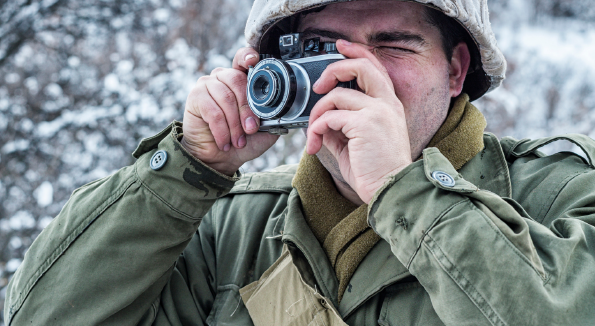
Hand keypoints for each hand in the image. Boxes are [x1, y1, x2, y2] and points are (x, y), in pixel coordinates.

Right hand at [182, 47, 278, 175]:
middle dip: (247, 109)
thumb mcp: (265, 130)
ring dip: (235, 124)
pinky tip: (225, 142)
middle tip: (251, 130)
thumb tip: (283, 108)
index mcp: (241, 79)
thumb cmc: (242, 142)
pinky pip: (212, 111)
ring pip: (226, 98)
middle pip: (238, 81)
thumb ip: (273, 115)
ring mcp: (207, 84)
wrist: (219, 158)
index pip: (243, 59)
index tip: (253, 60)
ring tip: (238, 141)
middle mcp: (223, 76)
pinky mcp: (195, 97)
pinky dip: (221, 130)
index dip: (247, 56)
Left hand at [306, 40, 412, 202]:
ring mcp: (377, 112)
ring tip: (313, 135)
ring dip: (316, 115)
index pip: (375, 68)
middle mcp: (386, 104)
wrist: (389, 190)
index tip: (341, 46)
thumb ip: (342, 126)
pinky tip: (316, 144)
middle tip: (319, 86)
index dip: (357, 52)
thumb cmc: (376, 171)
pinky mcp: (364, 124)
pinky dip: (316, 129)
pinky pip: (329, 117)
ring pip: (335, 96)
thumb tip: (321, 120)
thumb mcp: (356, 142)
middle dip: (334, 69)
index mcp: (389, 106)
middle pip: (361, 67)